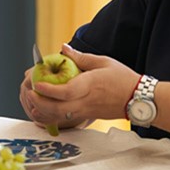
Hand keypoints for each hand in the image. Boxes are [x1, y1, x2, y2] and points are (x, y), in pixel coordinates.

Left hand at [20, 45, 139, 127]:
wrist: (139, 99)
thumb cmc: (122, 78)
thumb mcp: (102, 61)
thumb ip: (80, 57)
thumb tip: (62, 48)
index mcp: (90, 86)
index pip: (66, 92)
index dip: (49, 90)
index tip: (37, 83)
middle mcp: (86, 102)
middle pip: (59, 109)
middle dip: (40, 103)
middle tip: (29, 92)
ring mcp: (86, 112)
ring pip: (60, 118)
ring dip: (43, 111)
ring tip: (32, 101)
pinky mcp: (87, 117)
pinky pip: (65, 121)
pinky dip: (51, 117)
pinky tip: (43, 110)